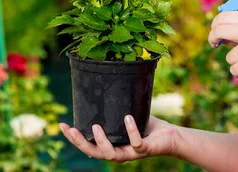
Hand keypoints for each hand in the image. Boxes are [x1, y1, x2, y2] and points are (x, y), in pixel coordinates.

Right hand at [59, 115, 178, 162]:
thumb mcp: (130, 116)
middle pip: (94, 153)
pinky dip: (131, 130)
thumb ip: (118, 108)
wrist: (171, 136)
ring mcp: (132, 153)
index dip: (74, 138)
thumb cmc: (149, 127)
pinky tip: (127, 117)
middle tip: (71, 129)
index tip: (62, 125)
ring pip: (111, 154)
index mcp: (113, 146)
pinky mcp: (145, 150)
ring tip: (95, 126)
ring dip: (102, 142)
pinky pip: (136, 143)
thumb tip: (107, 88)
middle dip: (80, 143)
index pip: (88, 146)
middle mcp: (119, 152)